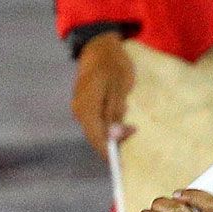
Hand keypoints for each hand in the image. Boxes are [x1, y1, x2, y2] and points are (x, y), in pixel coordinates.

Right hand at [72, 32, 135, 157]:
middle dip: (113, 142)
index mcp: (87, 107)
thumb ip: (115, 112)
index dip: (108, 153)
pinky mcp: (83, 105)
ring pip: (95, 129)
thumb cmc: (113, 64)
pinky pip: (95, 120)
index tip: (121, 164)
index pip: (96, 138)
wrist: (99, 46)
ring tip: (129, 126)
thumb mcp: (120, 87)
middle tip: (133, 134)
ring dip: (111, 132)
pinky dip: (107, 124)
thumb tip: (113, 137)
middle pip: (95, 136)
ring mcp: (79, 107)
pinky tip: (119, 119)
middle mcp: (79, 110)